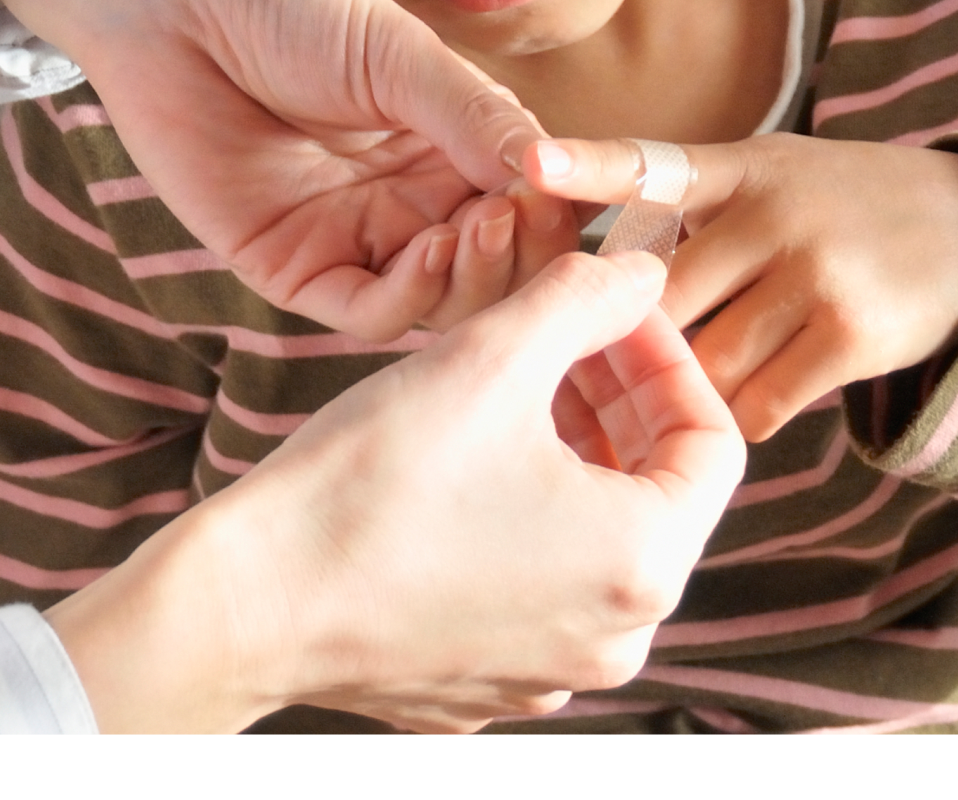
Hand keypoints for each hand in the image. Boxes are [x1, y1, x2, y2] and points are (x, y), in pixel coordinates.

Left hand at [0, 0, 546, 341]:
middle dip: (524, 253)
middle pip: (497, 268)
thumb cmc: (289, 6)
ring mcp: (355, 242)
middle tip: (526, 217)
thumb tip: (557, 173)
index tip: (580, 193)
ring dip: (476, 277)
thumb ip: (477, 119)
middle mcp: (410, 205)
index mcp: (449, 151)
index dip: (559, 211)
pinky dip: (411, 296)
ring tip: (485, 228)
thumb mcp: (400, 58)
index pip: (530, 206)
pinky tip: (433, 250)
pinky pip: (370, 312)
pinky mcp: (295, 271)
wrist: (178, 4)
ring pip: (443, 302)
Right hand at [44, 252, 745, 732]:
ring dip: (566, 460)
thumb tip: (640, 271)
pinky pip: (533, 592)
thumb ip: (584, 298)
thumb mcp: (488, 358)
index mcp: (644, 564)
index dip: (667, 355)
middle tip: (558, 337)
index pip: (713, 440)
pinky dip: (518, 526)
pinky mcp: (484, 685)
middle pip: (655, 493)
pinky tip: (456, 476)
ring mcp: (550, 673)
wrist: (245, 607)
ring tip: (501, 395)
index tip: (612, 307)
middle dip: (615, 403)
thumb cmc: (367, 486)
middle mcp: (617, 638)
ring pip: (592, 542)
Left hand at [528, 135, 957, 441]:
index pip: (651, 165)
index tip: (530, 163)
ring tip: (681, 396)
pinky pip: (755, 404)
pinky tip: (746, 402)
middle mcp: (773, 214)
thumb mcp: (772, 176)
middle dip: (628, 345)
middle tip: (600, 379)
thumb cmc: (840, 211)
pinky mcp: (847, 335)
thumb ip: (692, 209)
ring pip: (703, 362)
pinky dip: (739, 415)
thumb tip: (591, 276)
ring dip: (685, 392)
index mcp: (741, 169)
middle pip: (659, 299)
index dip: (588, 165)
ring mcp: (813, 274)